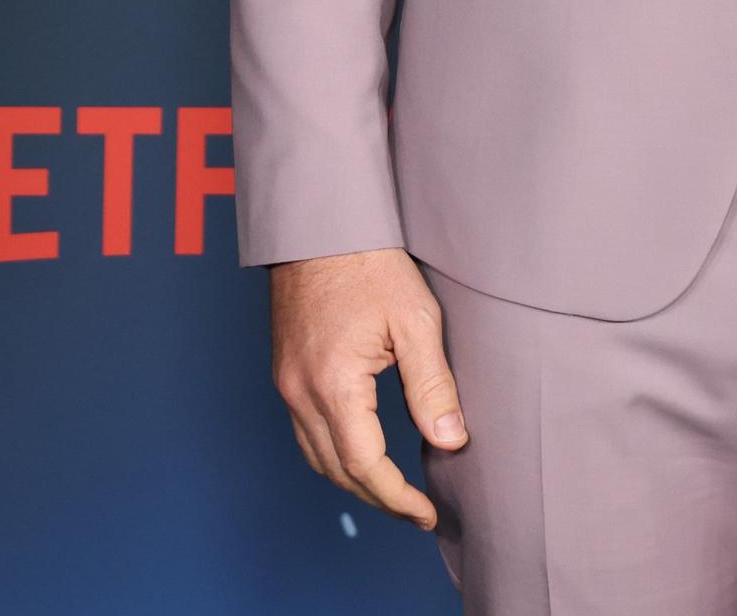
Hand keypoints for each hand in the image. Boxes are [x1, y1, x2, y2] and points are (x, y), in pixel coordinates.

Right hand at [269, 246, 467, 528]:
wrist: (322, 223)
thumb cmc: (370, 263)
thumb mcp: (415, 319)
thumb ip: (432, 385)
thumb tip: (451, 441)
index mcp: (334, 385)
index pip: (366, 466)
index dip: (397, 497)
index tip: (427, 513)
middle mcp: (300, 392)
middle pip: (337, 470)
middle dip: (378, 497)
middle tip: (417, 509)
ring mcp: (286, 383)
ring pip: (316, 456)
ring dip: (353, 480)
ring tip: (393, 490)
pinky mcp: (284, 370)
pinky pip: (305, 431)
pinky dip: (333, 453)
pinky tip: (360, 450)